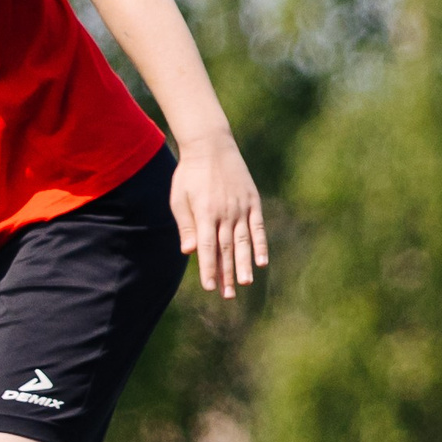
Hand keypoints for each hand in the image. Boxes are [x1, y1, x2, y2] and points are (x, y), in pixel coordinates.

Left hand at [171, 137, 268, 297]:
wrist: (211, 146)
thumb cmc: (190, 174)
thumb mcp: (179, 198)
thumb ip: (186, 225)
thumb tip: (189, 252)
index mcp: (204, 213)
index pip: (206, 247)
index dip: (208, 268)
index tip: (210, 287)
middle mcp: (224, 213)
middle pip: (226, 249)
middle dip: (226, 273)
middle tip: (227, 295)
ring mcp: (240, 207)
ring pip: (243, 241)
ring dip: (244, 264)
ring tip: (245, 283)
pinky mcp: (252, 201)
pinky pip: (257, 227)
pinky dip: (260, 244)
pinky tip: (261, 261)